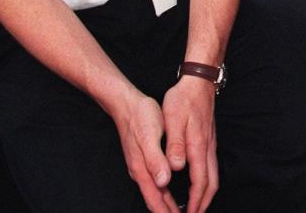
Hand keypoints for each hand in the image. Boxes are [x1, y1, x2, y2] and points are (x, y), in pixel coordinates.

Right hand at [112, 91, 180, 212]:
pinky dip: (163, 192)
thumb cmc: (140, 117)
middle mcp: (140, 171)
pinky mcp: (142, 159)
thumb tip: (164, 182)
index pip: (155, 200)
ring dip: (166, 205)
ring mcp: (140, 166)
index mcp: (143, 169)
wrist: (126, 104)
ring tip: (179, 212)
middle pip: (155, 201)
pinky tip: (168, 191)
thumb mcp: (150, 136)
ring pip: (155, 193)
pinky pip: (154, 183)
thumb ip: (156, 160)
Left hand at [162, 77, 218, 212]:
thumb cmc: (184, 98)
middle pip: (211, 183)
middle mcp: (207, 147)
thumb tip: (176, 168)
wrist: (199, 80)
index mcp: (198, 146)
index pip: (200, 181)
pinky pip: (211, 166)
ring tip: (196, 204)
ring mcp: (210, 143)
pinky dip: (206, 180)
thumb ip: (175, 144)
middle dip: (204, 202)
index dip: (196, 202)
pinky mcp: (209, 138)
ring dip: (205, 193)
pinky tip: (197, 181)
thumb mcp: (173, 119)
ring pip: (213, 175)